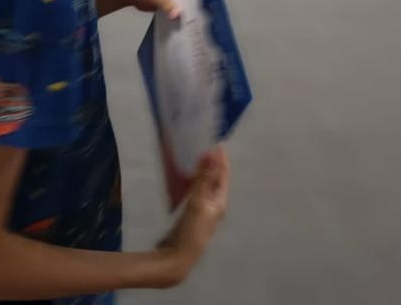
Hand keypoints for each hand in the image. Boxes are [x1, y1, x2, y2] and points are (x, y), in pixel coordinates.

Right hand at [156, 149, 229, 284]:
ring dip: (200, 172)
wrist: (177, 259)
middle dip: (211, 163)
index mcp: (220, 202)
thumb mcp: (199, 202)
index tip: (216, 142)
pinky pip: (193, 192)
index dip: (221, 159)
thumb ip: (204, 178)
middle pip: (215, 180)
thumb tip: (211, 153)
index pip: (224, 175)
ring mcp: (201, 211)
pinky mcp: (189, 214)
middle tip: (202, 145)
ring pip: (203, 186)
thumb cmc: (192, 230)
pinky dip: (191, 181)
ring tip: (192, 157)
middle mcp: (213, 206)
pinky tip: (182, 177)